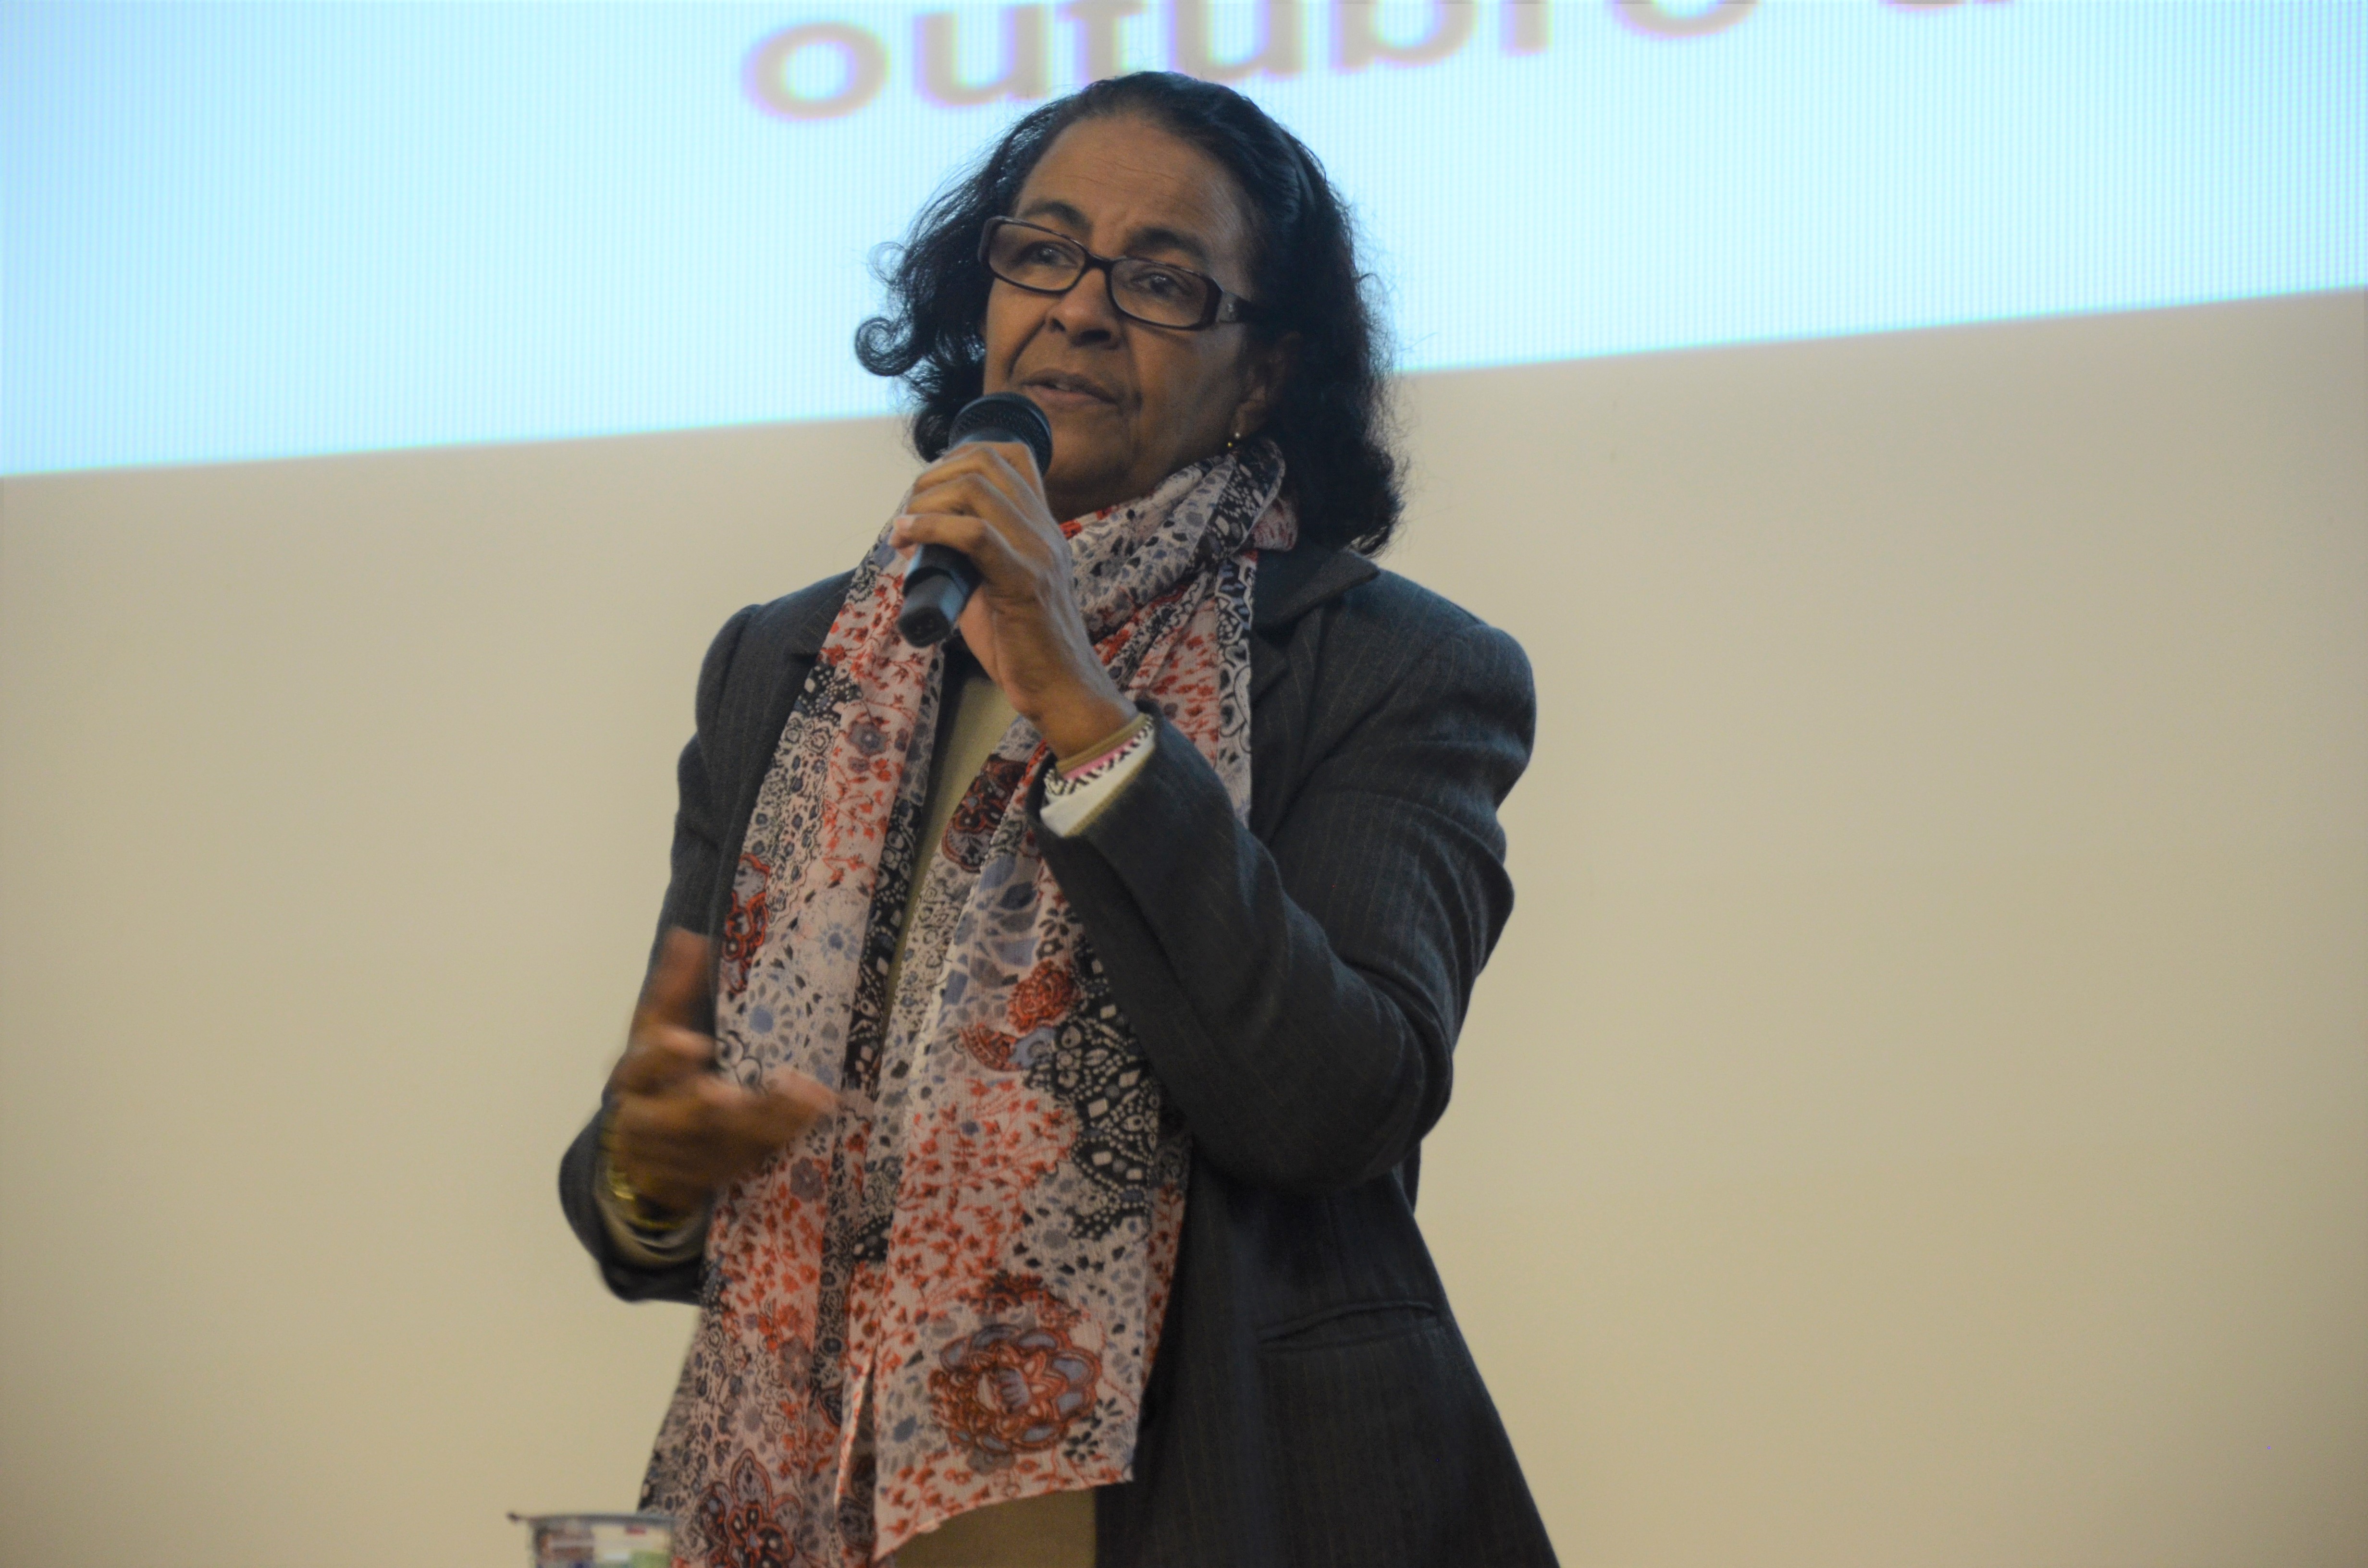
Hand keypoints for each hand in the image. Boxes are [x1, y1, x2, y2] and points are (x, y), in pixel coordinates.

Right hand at [603, 928, 836, 1214]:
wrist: (636, 1157)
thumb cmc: (653, 1079)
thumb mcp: (652, 1033)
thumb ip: (671, 991)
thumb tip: (685, 937)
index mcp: (633, 1080)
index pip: (641, 1068)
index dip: (663, 1059)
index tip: (694, 1044)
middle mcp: (649, 1122)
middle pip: (681, 1117)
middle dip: (709, 1107)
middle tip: (735, 1096)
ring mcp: (678, 1158)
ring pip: (720, 1146)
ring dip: (766, 1124)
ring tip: (809, 1099)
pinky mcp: (707, 1178)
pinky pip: (745, 1162)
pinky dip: (779, 1139)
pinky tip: (813, 1116)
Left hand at [890, 438, 1136, 757]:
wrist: (1062, 690)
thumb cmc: (1025, 647)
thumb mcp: (997, 588)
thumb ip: (971, 559)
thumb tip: (922, 540)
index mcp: (1042, 527)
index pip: (1013, 455)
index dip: (962, 454)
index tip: (930, 486)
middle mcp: (1044, 530)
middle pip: (986, 462)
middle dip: (934, 476)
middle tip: (907, 510)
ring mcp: (1038, 553)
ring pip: (977, 490)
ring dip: (925, 501)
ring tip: (903, 528)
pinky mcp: (1024, 582)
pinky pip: (974, 534)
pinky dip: (930, 528)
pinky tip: (907, 538)